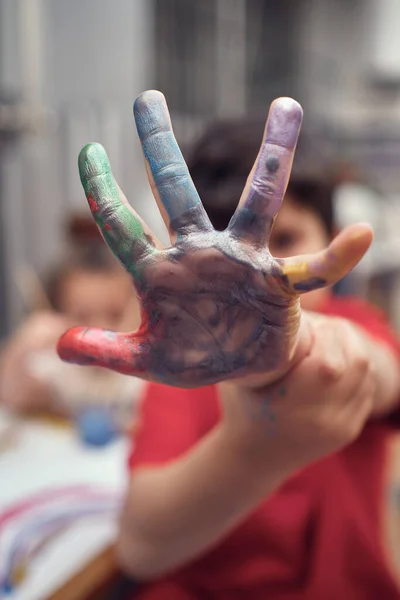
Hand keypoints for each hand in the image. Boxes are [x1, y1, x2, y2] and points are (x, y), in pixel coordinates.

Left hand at [58, 91, 371, 387]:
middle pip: (177, 192)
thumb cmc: (194, 355)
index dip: (101, 190)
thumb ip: (106, 352)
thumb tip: (59, 346)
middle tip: (146, 97)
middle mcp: (200, 255)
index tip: (88, 149)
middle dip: (159, 147)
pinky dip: (335, 256)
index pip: (122, 226)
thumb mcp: (145, 359)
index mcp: (162, 272)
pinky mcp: (277, 285)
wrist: (240, 365)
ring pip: (258, 204)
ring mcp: (241, 263)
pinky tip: (362, 235)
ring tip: (288, 107)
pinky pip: (310, 269)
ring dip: (273, 160)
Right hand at [220, 314, 374, 467]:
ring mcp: (340, 427)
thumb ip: (255, 344)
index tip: (308, 325)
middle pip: (356, 362)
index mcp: (290, 407)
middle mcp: (322, 420)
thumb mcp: (239, 376)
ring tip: (327, 341)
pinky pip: (367, 386)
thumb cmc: (242, 407)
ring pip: (367, 372)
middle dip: (342, 334)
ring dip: (352, 347)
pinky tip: (333, 362)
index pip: (330, 362)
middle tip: (321, 327)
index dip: (325, 334)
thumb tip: (273, 304)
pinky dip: (356, 367)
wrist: (254, 458)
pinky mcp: (351, 428)